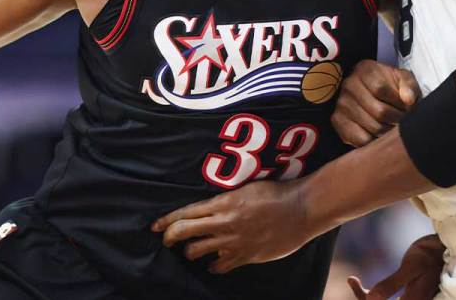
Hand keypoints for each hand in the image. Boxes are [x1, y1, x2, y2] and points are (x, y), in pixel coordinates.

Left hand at [152, 179, 315, 273]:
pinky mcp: (247, 256)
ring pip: (198, 251)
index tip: (153, 227)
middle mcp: (225, 223)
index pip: (185, 213)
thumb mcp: (245, 190)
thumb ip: (224, 201)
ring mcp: (235, 241)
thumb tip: (210, 208)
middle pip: (185, 232)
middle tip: (166, 241)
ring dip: (191, 252)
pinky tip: (215, 263)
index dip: (166, 221)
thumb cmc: (275, 193)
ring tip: (192, 251)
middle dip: (170, 237)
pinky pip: (221, 265)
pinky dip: (214, 265)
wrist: (301, 209)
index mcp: (223, 203)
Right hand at [332, 60, 419, 146]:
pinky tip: (380, 134)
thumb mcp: (402, 79)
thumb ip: (409, 86)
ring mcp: (341, 103)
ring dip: (389, 131)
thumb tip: (408, 100)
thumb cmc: (390, 85)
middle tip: (403, 121)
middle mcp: (349, 84)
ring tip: (393, 126)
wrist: (371, 92)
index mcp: (364, 70)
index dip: (399, 102)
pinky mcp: (337, 120)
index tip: (407, 107)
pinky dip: (375, 141)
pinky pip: (361, 139)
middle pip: (379, 111)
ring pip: (373, 127)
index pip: (381, 89)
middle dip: (397, 119)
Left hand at [346, 234, 443, 299]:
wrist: (445, 247)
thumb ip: (392, 285)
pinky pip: (386, 299)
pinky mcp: (407, 296)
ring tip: (353, 281)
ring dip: (365, 296)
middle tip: (352, 280)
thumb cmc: (430, 255)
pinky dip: (372, 293)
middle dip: (364, 298)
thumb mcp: (410, 267)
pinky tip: (358, 282)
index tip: (354, 282)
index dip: (366, 299)